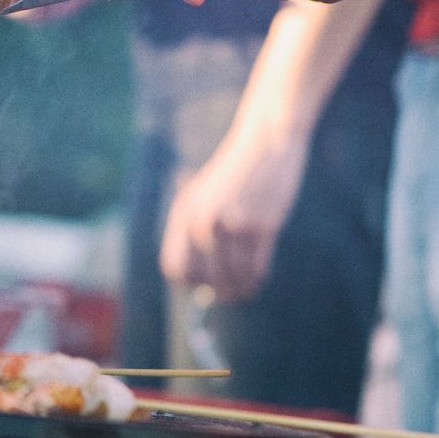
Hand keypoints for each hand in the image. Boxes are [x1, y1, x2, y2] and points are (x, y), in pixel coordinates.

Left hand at [158, 131, 308, 302]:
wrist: (264, 144)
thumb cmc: (235, 175)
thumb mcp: (203, 196)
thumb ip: (195, 230)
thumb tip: (194, 279)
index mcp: (183, 212)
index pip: (174, 266)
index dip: (188, 282)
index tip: (203, 285)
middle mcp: (201, 221)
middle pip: (203, 278)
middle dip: (218, 290)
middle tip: (230, 294)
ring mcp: (230, 225)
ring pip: (232, 277)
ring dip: (240, 288)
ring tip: (246, 289)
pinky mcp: (259, 227)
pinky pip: (255, 269)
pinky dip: (257, 278)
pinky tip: (259, 277)